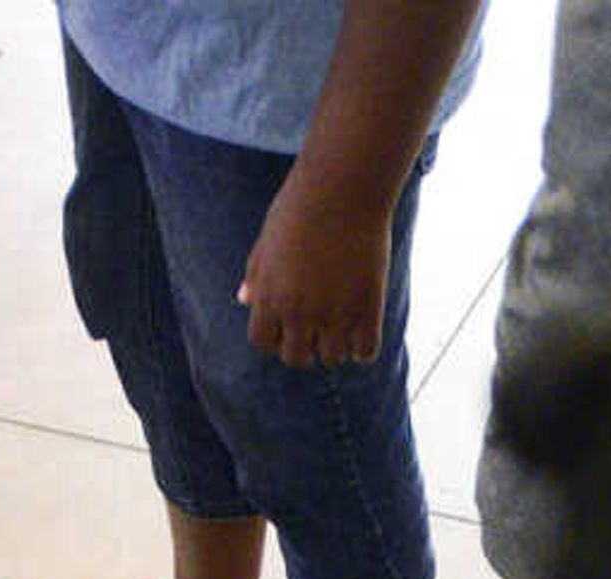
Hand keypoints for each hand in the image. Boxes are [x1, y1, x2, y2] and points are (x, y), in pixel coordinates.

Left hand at [239, 175, 391, 365]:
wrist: (343, 188)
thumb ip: (256, 275)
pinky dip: (363, 346)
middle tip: (318, 325)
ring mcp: (334, 313)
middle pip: (296, 358)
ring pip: (332, 358)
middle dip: (304, 346)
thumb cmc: (301, 207)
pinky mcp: (367, 308)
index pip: (263, 343)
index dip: (275, 336)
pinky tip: (363, 324)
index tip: (288, 323)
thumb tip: (244, 300)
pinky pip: (365, 352)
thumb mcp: (267, 241)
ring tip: (343, 321)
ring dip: (336, 345)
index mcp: (270, 296)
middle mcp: (299, 311)